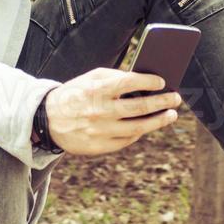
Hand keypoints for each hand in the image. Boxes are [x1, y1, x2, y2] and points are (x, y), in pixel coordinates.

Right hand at [41, 67, 181, 156]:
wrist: (47, 119)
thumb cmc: (75, 93)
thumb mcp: (90, 78)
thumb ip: (115, 76)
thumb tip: (144, 80)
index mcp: (97, 90)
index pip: (130, 83)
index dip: (149, 81)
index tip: (163, 82)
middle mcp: (100, 111)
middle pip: (140, 107)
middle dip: (162, 102)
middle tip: (176, 98)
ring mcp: (100, 131)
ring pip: (138, 128)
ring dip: (159, 121)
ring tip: (171, 114)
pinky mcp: (99, 147)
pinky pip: (126, 140)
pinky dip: (140, 132)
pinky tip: (148, 125)